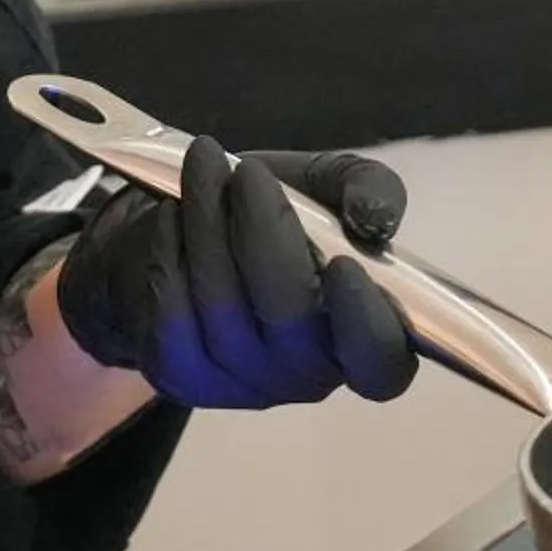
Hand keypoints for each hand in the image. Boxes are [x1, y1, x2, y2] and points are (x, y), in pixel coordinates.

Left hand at [54, 140, 416, 409]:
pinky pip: (172, 313)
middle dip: (263, 230)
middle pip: (288, 316)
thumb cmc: (285, 215)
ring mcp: (245, 383)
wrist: (201, 230)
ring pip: (223, 307)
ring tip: (204, 167)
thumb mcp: (332, 186)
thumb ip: (370, 189)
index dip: (365, 323)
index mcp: (366, 337)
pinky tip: (175, 212)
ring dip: (208, 223)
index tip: (343, 262)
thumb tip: (374, 215)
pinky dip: (170, 250)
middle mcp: (310, 374)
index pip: (381, 363)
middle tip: (246, 171)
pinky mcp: (186, 375)